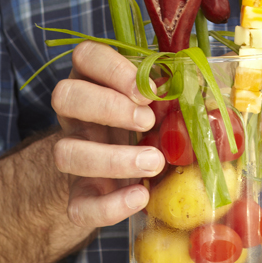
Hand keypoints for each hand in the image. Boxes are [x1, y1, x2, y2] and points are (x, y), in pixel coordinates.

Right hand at [51, 40, 163, 229]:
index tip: (146, 90)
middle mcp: (75, 114)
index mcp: (94, 80)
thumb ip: (169, 92)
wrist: (124, 175)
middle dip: (107, 107)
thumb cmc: (147, 124)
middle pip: (64, 96)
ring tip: (154, 161)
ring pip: (63, 152)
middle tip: (147, 120)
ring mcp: (72, 154)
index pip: (86, 56)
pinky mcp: (78, 196)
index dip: (112, 68)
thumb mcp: (157, 102)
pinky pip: (77, 206)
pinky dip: (110, 206)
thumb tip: (198, 85)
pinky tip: (140, 196)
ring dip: (111, 159)